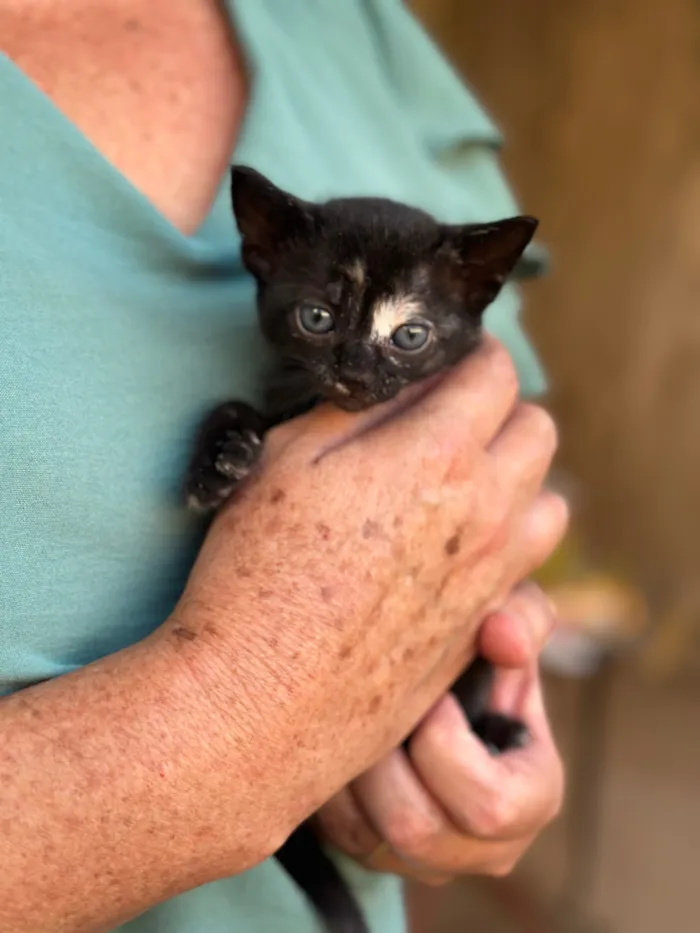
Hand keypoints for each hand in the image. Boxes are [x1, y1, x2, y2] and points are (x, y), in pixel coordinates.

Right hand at [162, 337, 566, 845]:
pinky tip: (460, 551)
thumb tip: (398, 385)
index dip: (472, 352)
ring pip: (549, 502)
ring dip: (517, 479)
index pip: (494, 374)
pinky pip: (530, 571)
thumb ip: (356, 410)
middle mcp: (485, 515)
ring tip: (462, 485)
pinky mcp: (480, 627)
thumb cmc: (257, 578)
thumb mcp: (284, 461)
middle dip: (502, 409)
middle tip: (452, 417)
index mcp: (438, 458)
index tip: (450, 357)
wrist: (263, 702)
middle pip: (538, 431)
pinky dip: (510, 543)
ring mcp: (492, 578)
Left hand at [315, 582, 562, 882]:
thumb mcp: (510, 622)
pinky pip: (333, 832)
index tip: (432, 696)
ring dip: (349, 764)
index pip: (489, 806)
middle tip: (377, 697)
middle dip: (384, 754)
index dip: (445, 745)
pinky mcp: (373, 856)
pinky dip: (325, 777)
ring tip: (353, 708)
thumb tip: (502, 636)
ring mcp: (425, 861)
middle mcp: (482, 848)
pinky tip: (332, 730)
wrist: (437, 682)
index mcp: (531, 798)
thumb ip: (522, 617)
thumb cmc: (480, 653)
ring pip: (363, 835)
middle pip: (415, 828)